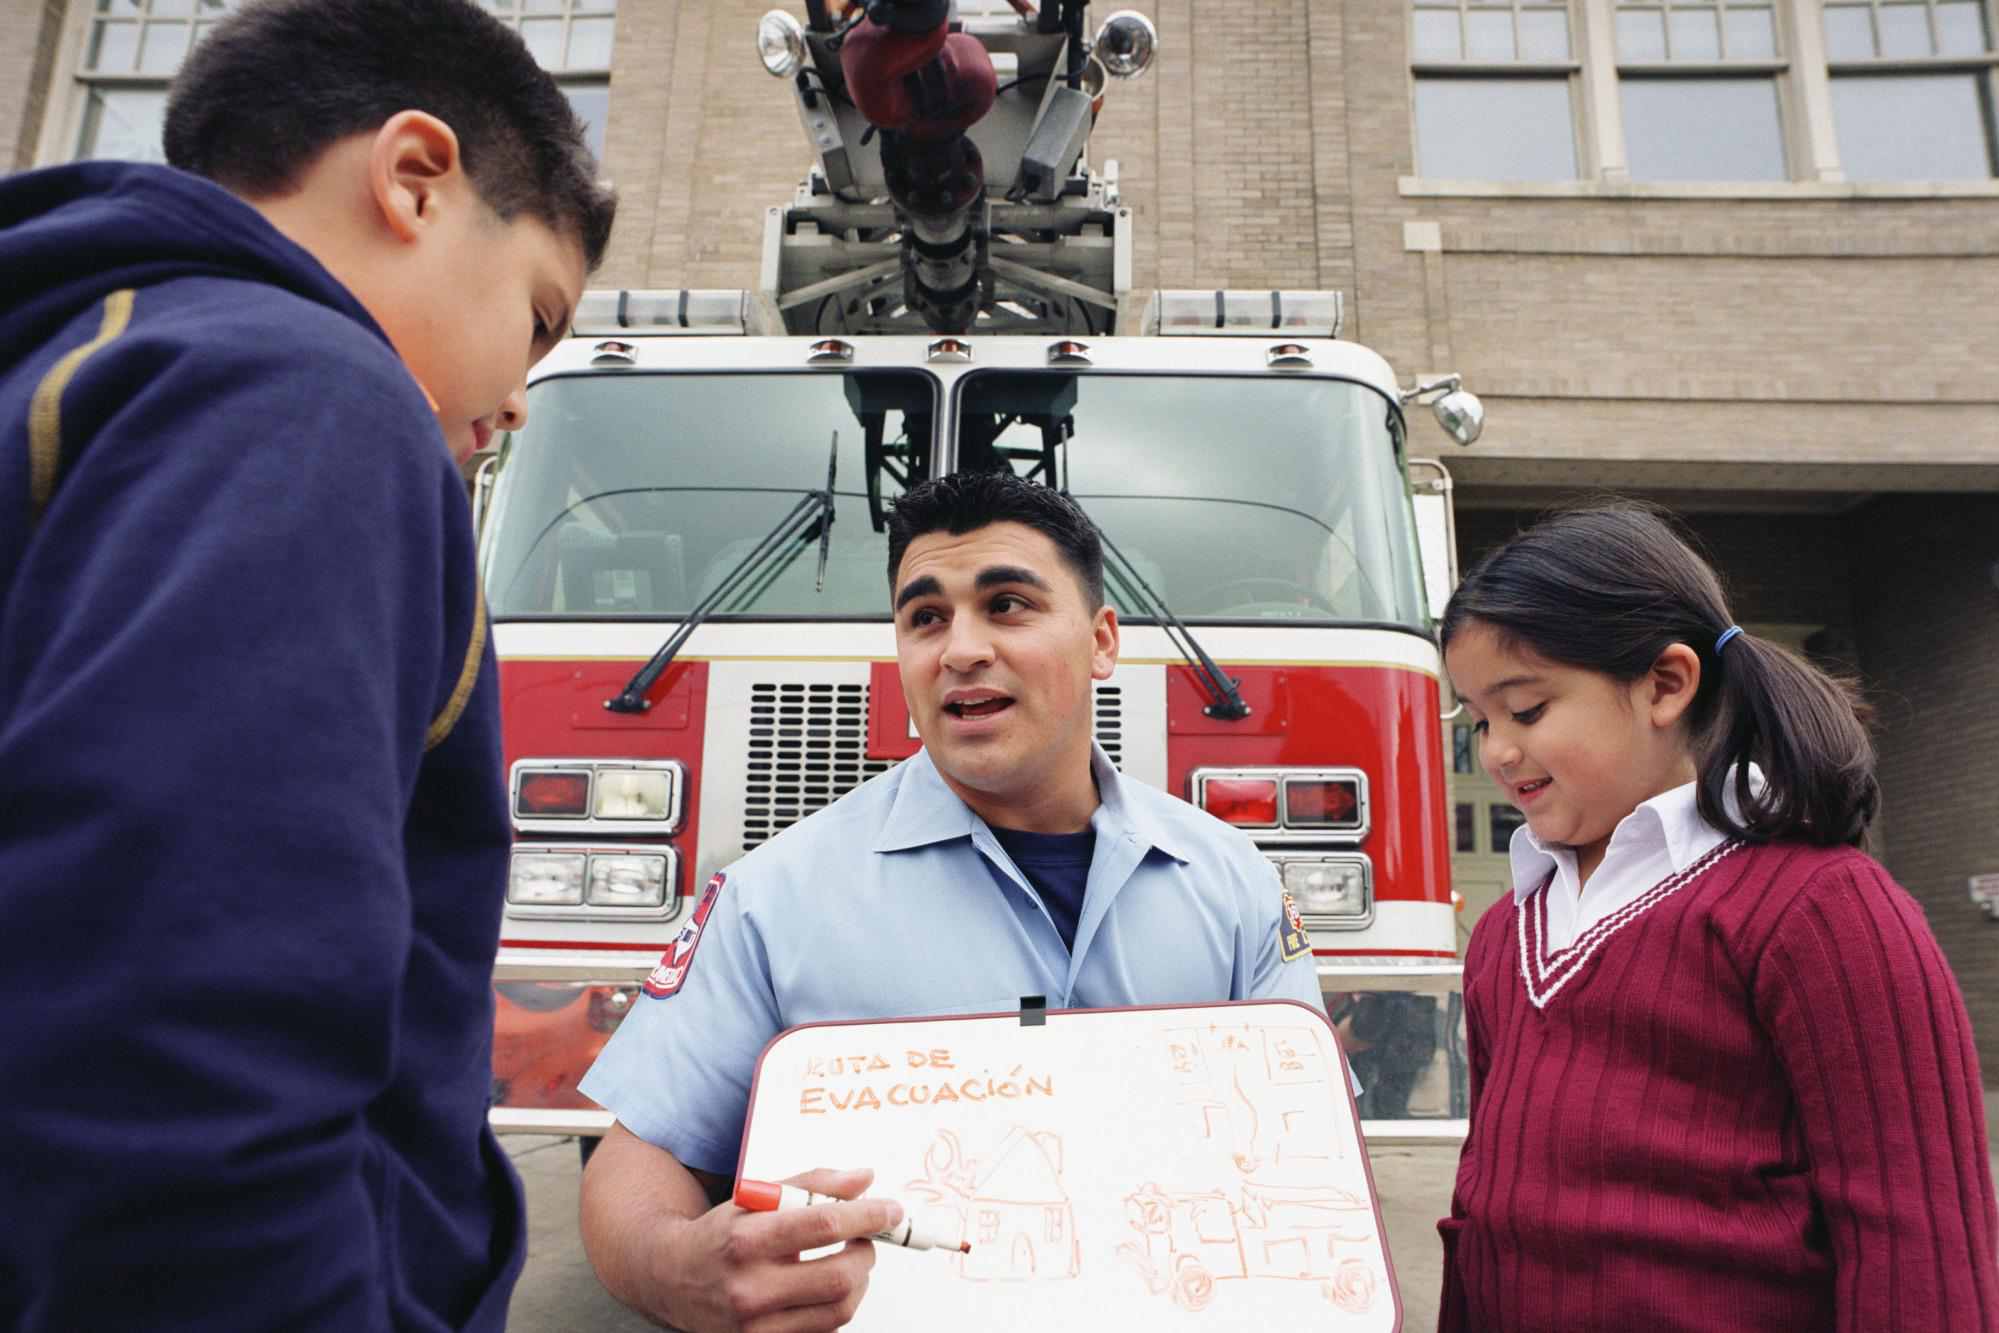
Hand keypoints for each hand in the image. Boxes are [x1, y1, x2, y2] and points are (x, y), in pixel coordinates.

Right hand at [656, 1167, 899, 1332]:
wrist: (672, 1278)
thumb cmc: (720, 1235)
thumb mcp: (757, 1198)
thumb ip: (812, 1184)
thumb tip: (864, 1179)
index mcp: (747, 1239)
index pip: (824, 1226)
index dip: (868, 1216)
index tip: (891, 1210)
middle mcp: (750, 1287)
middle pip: (839, 1277)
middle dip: (866, 1254)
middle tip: (866, 1240)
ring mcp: (756, 1326)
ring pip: (838, 1310)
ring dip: (857, 1283)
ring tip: (848, 1264)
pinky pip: (824, 1332)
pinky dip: (835, 1308)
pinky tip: (824, 1290)